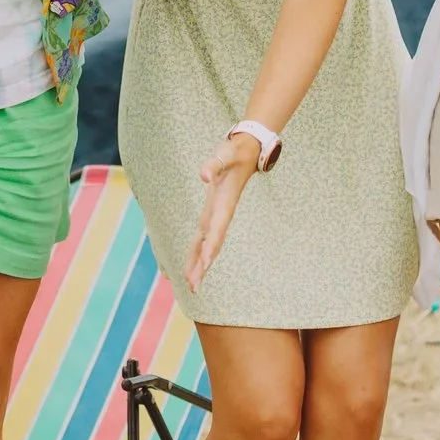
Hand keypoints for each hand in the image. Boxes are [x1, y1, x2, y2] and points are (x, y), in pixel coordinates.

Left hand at [184, 132, 262, 292]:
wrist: (248, 152)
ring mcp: (216, 214)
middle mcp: (221, 213)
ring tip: (191, 285)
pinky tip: (192, 263)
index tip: (205, 265)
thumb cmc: (235, 152)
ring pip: (206, 244)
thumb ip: (213, 164)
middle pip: (211, 244)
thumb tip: (203, 175)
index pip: (216, 230)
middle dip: (202, 265)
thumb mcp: (225, 154)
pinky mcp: (212, 212)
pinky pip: (203, 236)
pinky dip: (196, 251)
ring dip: (199, 264)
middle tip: (193, 287)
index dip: (210, 247)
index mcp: (224, 204)